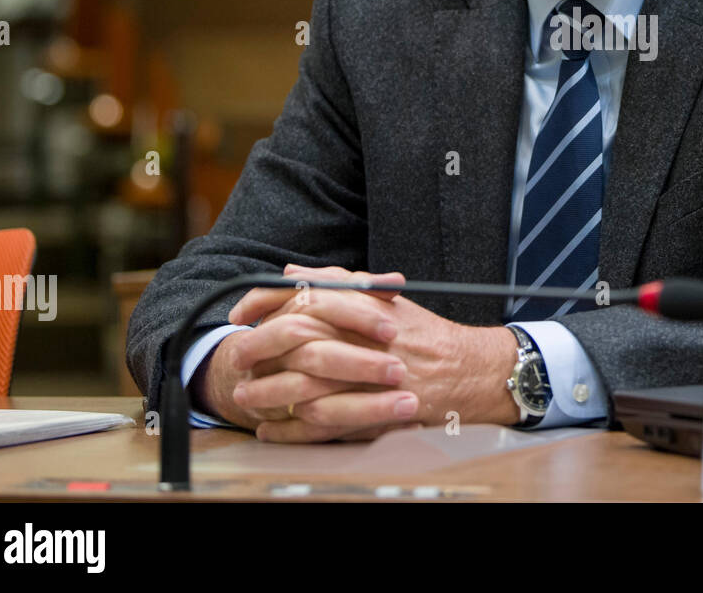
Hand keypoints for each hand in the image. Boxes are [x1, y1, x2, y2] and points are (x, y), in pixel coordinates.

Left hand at [203, 265, 520, 441]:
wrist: (468, 371)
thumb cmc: (424, 334)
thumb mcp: (384, 298)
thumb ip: (337, 281)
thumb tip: (291, 271)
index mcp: (362, 309)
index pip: (300, 299)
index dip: (263, 304)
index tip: (239, 314)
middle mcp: (362, 341)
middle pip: (293, 343)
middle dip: (257, 350)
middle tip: (235, 357)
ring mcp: (365, 380)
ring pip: (302, 387)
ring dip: (267, 393)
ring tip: (246, 396)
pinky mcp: (371, 414)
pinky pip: (320, 426)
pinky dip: (290, 430)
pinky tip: (271, 429)